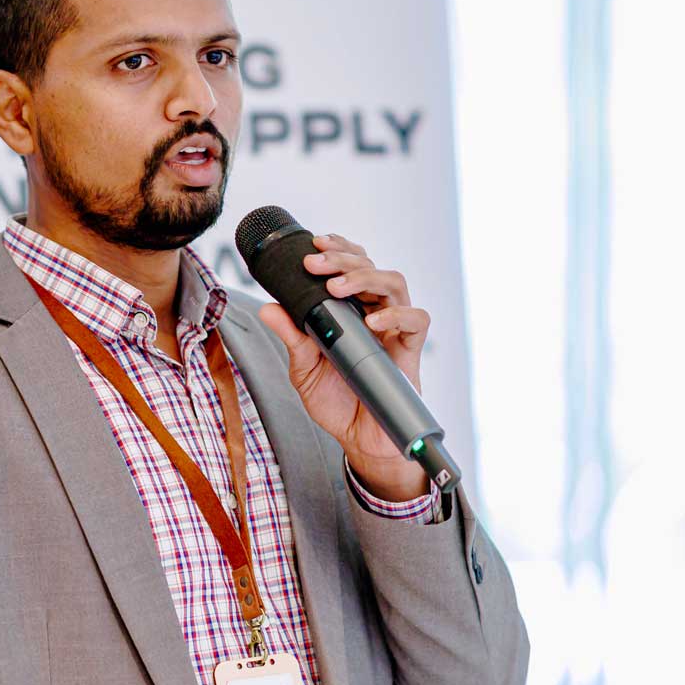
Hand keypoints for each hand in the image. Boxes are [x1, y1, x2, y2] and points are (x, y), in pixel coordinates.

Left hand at [257, 233, 429, 500]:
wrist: (359, 440)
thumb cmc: (336, 402)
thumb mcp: (303, 369)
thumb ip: (291, 337)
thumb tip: (268, 308)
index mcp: (351, 311)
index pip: (352, 266)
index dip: (339, 249)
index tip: (315, 244)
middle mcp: (375, 314)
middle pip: (371, 267)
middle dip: (343, 259)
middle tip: (316, 265)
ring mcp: (395, 331)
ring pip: (395, 284)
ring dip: (366, 278)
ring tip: (338, 287)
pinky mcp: (410, 351)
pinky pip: (417, 320)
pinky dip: (397, 315)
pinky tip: (371, 321)